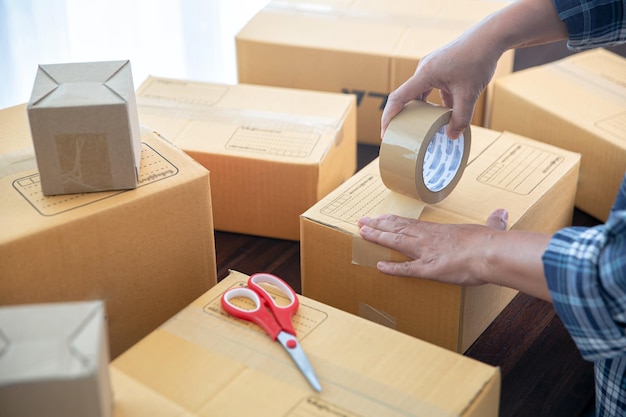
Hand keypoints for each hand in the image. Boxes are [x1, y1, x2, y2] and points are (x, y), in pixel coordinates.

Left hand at [357, 209, 508, 284]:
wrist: (491, 253)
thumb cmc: (492, 242)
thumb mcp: (492, 230)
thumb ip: (494, 223)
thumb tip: (502, 213)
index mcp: (441, 230)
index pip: (411, 224)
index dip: (394, 221)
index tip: (380, 217)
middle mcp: (429, 238)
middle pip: (398, 229)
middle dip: (378, 225)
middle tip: (362, 222)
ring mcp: (427, 252)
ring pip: (396, 242)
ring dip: (378, 237)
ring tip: (362, 233)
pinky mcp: (429, 269)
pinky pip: (406, 269)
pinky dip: (392, 268)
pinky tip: (379, 266)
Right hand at [382, 30, 501, 139]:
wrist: (490, 37)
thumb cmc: (478, 59)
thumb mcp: (469, 94)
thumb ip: (461, 117)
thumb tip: (452, 136)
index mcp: (424, 74)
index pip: (398, 98)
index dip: (389, 117)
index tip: (385, 133)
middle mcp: (424, 69)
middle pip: (407, 96)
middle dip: (403, 116)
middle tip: (402, 134)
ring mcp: (431, 67)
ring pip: (420, 93)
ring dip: (422, 109)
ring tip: (424, 126)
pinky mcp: (440, 67)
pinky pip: (432, 87)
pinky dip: (436, 101)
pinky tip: (446, 112)